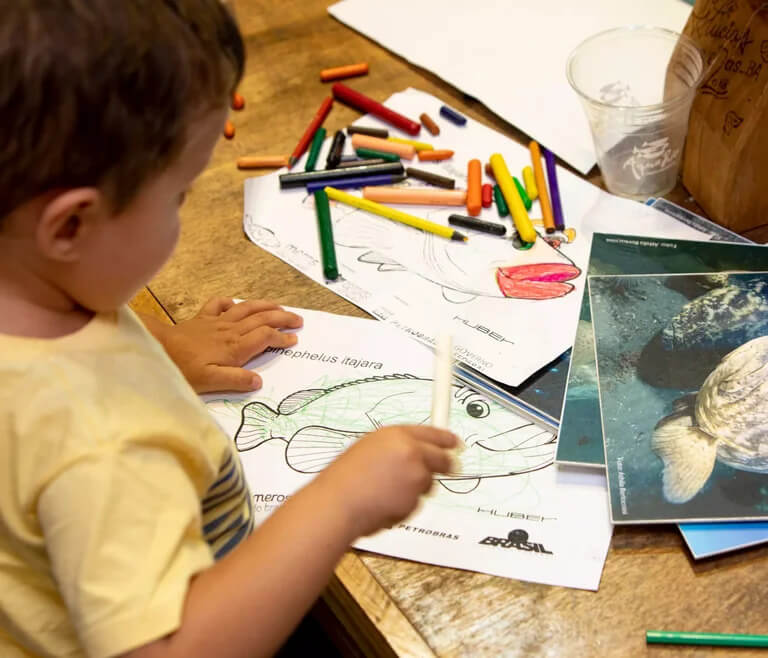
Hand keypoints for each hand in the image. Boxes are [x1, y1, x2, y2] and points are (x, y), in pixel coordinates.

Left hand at [145, 297, 302, 392]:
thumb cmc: (183, 368)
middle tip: (298, 320)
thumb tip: (258, 381)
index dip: (281, 337)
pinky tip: (235, 304)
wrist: (157, 349)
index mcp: (235, 347)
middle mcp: (230, 331)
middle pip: (262, 319)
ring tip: (280, 307)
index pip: (265, 338)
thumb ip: (236, 380)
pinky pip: (219, 304)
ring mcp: (216, 322)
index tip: (294, 340)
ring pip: (246, 308)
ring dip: (265, 306)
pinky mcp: (202, 318)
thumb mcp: (210, 382)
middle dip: (282, 318)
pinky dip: (230, 302)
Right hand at [316, 425, 457, 537]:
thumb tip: (417, 451)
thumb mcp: (369, 448)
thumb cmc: (346, 477)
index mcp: (397, 434)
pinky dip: (405, 505)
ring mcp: (415, 476)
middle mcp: (410, 452)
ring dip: (416, 488)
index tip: (455, 444)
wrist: (339, 503)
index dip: (446, 439)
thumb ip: (396, 447)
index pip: (432, 433)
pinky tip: (384, 504)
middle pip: (442, 458)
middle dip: (446, 466)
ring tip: (386, 491)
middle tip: (447, 470)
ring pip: (428, 483)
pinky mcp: (415, 500)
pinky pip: (416, 502)